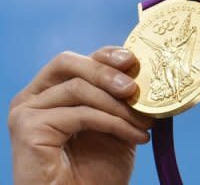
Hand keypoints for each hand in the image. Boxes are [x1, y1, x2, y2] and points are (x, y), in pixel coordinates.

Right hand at [8, 46, 152, 184]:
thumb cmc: (96, 172)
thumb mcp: (116, 125)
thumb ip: (121, 99)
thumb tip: (145, 73)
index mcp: (52, 91)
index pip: (78, 60)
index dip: (106, 55)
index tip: (133, 60)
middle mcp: (34, 96)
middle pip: (68, 62)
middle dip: (106, 71)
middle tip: (134, 88)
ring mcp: (27, 110)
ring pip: (78, 88)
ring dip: (118, 105)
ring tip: (144, 122)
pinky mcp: (28, 127)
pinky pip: (80, 114)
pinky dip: (114, 123)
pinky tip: (135, 136)